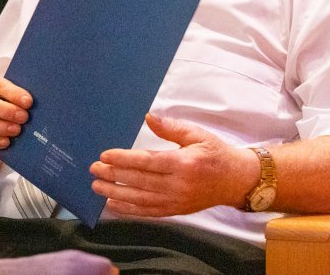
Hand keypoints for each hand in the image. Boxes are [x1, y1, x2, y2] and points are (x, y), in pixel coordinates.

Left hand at [90, 114, 258, 216]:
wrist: (235, 180)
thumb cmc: (216, 153)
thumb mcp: (197, 134)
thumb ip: (171, 127)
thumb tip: (149, 117)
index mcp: (183, 164)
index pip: (147, 162)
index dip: (124, 159)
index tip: (105, 155)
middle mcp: (178, 185)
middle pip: (139, 181)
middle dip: (113, 175)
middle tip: (93, 169)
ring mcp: (176, 201)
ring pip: (140, 199)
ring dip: (115, 193)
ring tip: (96, 186)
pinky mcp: (175, 211)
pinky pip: (148, 212)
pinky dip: (128, 209)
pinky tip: (113, 204)